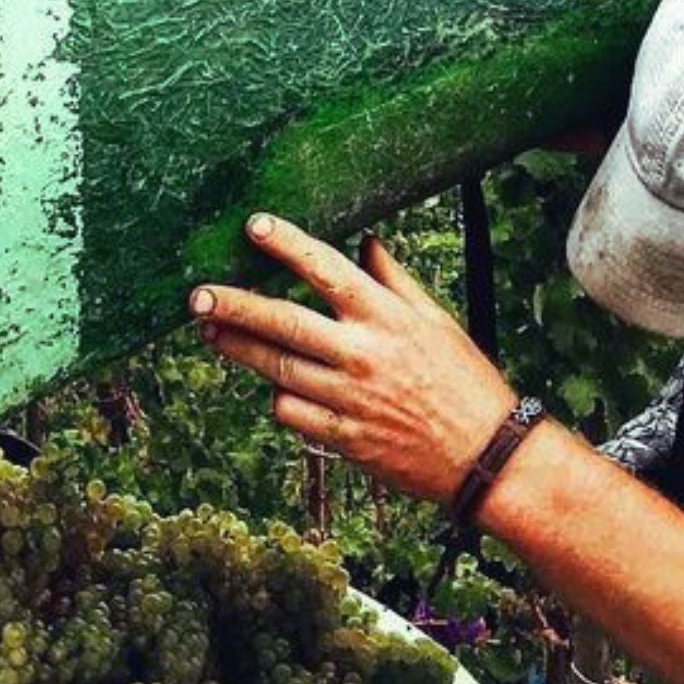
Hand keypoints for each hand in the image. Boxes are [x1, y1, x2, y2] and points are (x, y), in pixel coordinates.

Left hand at [191, 214, 519, 505]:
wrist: (487, 457)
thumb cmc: (467, 381)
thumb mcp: (438, 321)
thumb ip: (395, 281)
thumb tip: (366, 242)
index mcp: (386, 318)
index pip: (326, 270)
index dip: (288, 244)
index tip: (255, 225)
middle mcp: (362, 355)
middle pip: (283, 323)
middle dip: (235, 306)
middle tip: (197, 295)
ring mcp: (349, 400)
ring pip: (277, 369)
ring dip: (239, 350)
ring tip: (211, 333)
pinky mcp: (344, 439)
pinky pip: (292, 413)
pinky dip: (278, 397)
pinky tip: (272, 385)